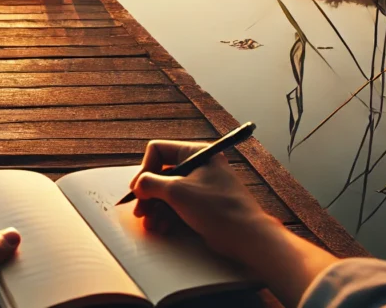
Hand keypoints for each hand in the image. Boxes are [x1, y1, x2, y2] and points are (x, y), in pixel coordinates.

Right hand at [130, 140, 338, 307]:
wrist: (246, 235)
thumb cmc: (217, 208)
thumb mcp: (177, 191)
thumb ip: (151, 184)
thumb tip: (138, 185)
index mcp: (195, 153)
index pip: (158, 151)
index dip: (145, 169)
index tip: (139, 190)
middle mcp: (198, 166)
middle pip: (161, 174)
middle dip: (148, 194)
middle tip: (140, 211)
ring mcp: (200, 186)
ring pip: (167, 192)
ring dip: (155, 208)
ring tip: (151, 224)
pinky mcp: (202, 205)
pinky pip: (177, 206)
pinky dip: (167, 215)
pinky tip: (161, 227)